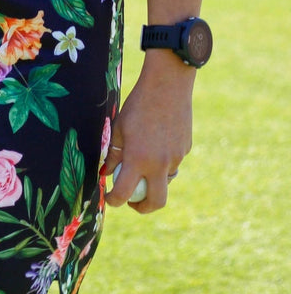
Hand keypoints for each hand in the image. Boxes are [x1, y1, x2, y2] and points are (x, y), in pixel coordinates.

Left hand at [105, 50, 194, 213]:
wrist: (168, 85)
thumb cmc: (138, 104)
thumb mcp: (119, 128)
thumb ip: (113, 154)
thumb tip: (107, 174)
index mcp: (138, 159)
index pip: (124, 193)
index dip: (114, 200)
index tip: (109, 197)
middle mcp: (160, 164)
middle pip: (156, 202)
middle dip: (143, 207)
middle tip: (132, 202)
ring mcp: (176, 158)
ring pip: (166, 180)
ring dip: (154, 180)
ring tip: (143, 162)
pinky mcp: (186, 149)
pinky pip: (173, 162)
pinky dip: (164, 161)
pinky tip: (158, 140)